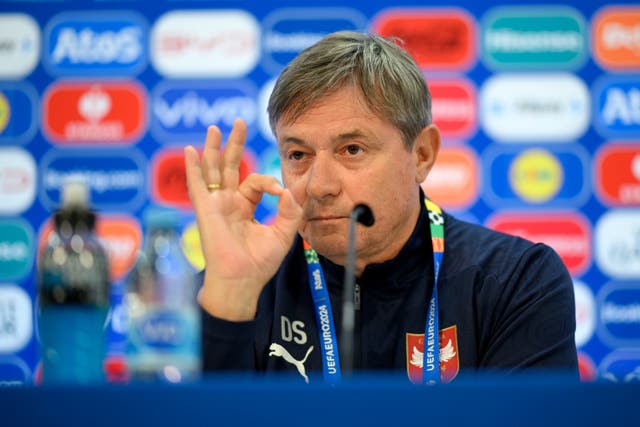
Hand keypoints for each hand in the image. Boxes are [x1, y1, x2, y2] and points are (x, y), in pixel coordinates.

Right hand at [184, 119, 301, 320]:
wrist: (242, 280)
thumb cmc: (259, 263)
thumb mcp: (282, 233)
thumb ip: (290, 211)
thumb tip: (288, 190)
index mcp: (244, 207)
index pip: (255, 182)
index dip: (269, 182)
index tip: (280, 193)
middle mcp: (228, 203)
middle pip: (230, 166)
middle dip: (235, 144)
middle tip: (239, 122)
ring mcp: (215, 204)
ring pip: (213, 170)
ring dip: (213, 148)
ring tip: (214, 128)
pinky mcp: (206, 209)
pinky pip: (197, 185)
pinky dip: (193, 167)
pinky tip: (190, 150)